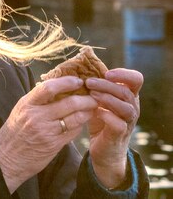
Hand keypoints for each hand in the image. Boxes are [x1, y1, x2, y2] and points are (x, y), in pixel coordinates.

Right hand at [0, 76, 97, 192]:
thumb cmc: (14, 131)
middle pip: (68, 103)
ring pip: (74, 118)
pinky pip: (73, 132)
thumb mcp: (21, 109)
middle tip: (93, 95)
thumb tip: (57, 86)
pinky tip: (82, 121)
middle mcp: (37, 116)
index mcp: (27, 104)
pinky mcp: (54, 145)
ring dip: (87, 111)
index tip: (77, 80)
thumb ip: (37, 99)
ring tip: (92, 107)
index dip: (66, 82)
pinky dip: (80, 124)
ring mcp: (46, 132)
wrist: (7, 158)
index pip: (49, 87)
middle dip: (85, 98)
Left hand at [85, 68, 142, 188]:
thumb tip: (80, 67)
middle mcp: (132, 108)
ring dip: (107, 98)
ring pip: (126, 108)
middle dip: (107, 85)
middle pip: (126, 92)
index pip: (136, 79)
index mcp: (129, 96)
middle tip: (89, 82)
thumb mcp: (99, 99)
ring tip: (91, 95)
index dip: (124, 74)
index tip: (106, 73)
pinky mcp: (119, 135)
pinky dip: (107, 116)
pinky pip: (119, 124)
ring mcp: (128, 123)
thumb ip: (97, 86)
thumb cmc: (101, 119)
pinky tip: (96, 112)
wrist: (104, 150)